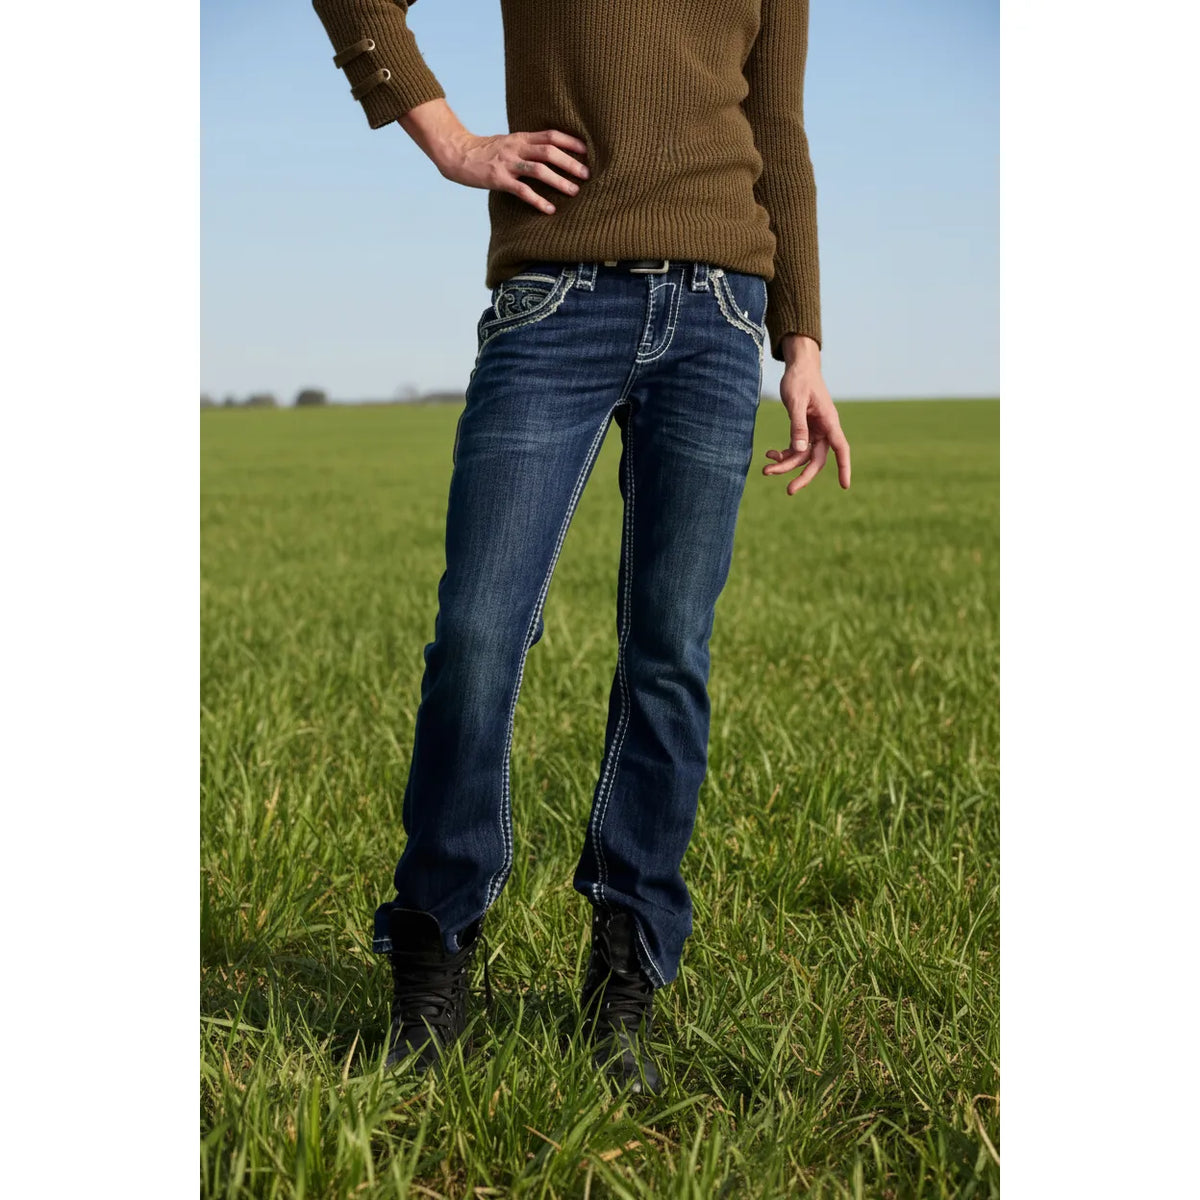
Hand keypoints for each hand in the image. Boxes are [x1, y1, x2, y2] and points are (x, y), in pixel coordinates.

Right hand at [434, 128, 589, 213]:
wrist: (458, 155)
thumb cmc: (486, 152)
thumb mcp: (509, 143)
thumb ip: (527, 146)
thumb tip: (551, 153)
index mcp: (521, 137)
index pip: (550, 135)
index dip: (570, 141)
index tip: (587, 150)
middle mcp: (516, 148)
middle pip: (548, 151)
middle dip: (570, 162)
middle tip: (587, 174)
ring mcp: (507, 163)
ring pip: (538, 170)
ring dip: (559, 181)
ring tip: (574, 191)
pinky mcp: (498, 179)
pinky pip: (522, 190)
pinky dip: (538, 200)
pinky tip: (550, 209)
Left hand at [763, 335, 851, 493]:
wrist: (799, 366)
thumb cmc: (799, 380)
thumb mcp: (796, 402)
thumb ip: (798, 426)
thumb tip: (800, 450)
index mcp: (829, 421)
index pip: (840, 447)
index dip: (844, 467)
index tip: (845, 485)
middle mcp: (824, 428)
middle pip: (818, 459)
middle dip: (803, 476)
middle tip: (789, 491)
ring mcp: (815, 430)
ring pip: (803, 456)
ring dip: (787, 465)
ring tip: (766, 470)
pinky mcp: (804, 429)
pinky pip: (796, 448)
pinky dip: (784, 454)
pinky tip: (769, 454)